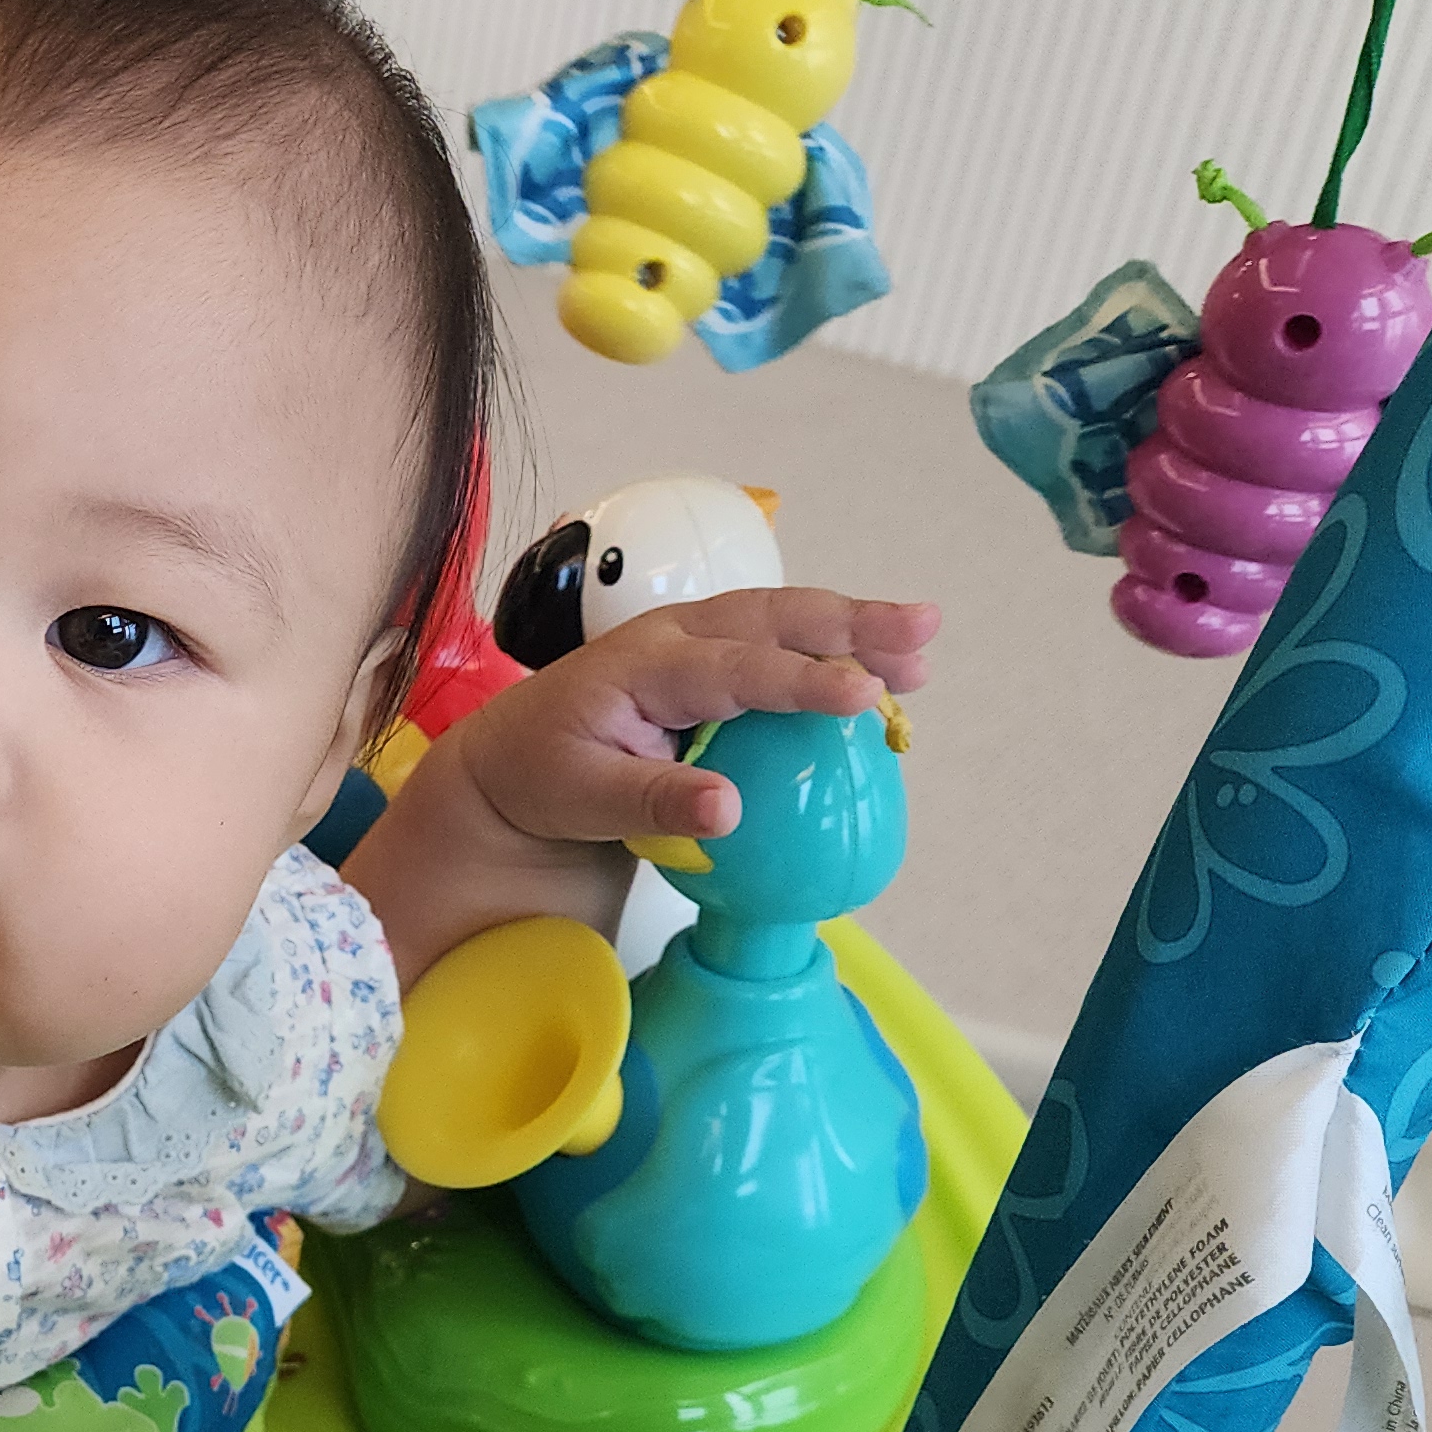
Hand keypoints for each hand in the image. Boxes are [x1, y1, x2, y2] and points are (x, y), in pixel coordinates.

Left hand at [341, 586, 934, 985]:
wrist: (507, 764)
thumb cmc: (541, 778)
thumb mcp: (580, 800)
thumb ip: (652, 803)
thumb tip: (728, 812)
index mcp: (643, 664)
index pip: (736, 666)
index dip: (803, 679)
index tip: (864, 693)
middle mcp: (676, 637)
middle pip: (773, 619)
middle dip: (852, 622)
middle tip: (924, 631)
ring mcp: (698, 644)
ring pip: (784, 623)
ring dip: (854, 631)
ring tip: (922, 651)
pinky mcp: (714, 665)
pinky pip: (779, 651)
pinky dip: (831, 657)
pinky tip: (881, 684)